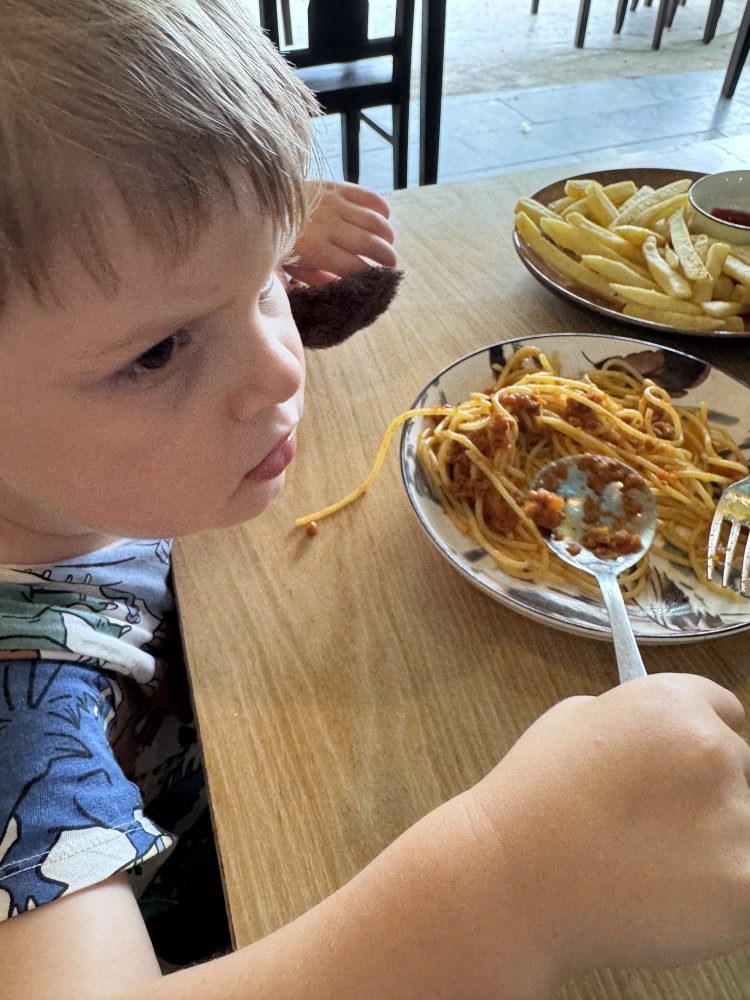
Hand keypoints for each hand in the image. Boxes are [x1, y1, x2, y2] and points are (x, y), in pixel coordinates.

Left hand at [287, 180, 396, 286]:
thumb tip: (343, 287)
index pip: (355, 267)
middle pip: (372, 245)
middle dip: (388, 258)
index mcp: (316, 250)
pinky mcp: (337, 187)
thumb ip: (317, 279)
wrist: (264, 200)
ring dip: (388, 236)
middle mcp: (329, 226)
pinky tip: (382, 219)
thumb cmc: (280, 241)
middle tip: (391, 266)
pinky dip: (382, 209)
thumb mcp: (293, 268)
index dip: (371, 276)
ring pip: (376, 221)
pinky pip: (370, 197)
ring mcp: (335, 204)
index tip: (379, 281)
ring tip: (388, 244)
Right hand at [465, 673, 749, 980]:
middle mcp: (714, 751)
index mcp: (672, 705)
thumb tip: (652, 740)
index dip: (699, 741)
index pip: (726, 712)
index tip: (683, 768)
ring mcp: (738, 820)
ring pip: (744, 829)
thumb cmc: (531, 800)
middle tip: (650, 824)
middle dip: (702, 793)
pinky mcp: (746, 888)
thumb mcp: (570, 721)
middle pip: (737, 769)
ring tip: (650, 865)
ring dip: (711, 843)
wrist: (514, 877)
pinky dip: (717, 891)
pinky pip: (747, 884)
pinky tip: (669, 895)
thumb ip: (628, 721)